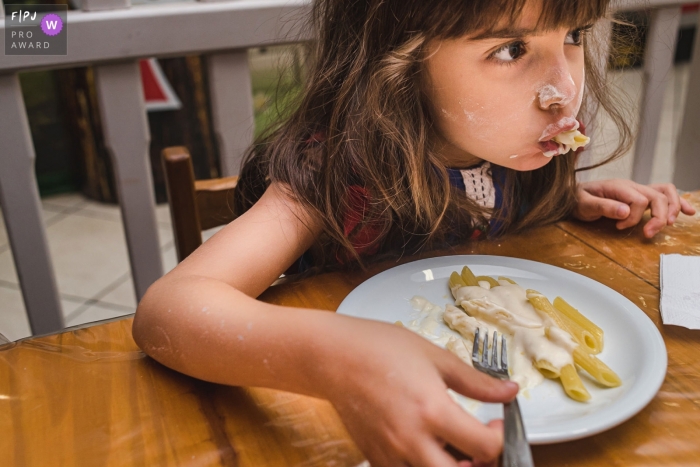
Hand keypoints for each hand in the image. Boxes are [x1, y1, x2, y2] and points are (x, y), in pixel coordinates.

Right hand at [319, 318, 517, 466]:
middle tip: (479, 447)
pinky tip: (424, 447)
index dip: (500, 439)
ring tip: (451, 447)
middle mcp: (411, 439)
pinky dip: (420, 466)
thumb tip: (510, 391)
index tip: (495, 424)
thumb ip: (475, 381)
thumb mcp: (435, 357)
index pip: (484, 447)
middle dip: (478, 466)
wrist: (333, 355)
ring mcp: (390, 452)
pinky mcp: (374, 456)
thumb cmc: (380, 348)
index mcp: (431, 410)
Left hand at [573, 180, 695, 237]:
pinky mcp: (639, 196)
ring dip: (671, 208)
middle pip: (657, 196)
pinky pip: (663, 194)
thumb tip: (625, 211)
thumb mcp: (584, 204)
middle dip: (657, 216)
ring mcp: (637, 190)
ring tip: (669, 224)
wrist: (572, 195)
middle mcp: (631, 186)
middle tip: (648, 234)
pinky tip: (689, 211)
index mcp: (618, 187)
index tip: (619, 227)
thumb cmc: (577, 200)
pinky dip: (678, 202)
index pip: (638, 200)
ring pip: (664, 193)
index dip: (633, 217)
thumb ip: (603, 207)